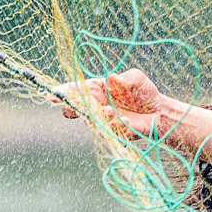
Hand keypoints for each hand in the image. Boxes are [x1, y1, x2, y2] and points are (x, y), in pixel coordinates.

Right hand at [48, 67, 170, 140]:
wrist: (160, 112)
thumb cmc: (144, 92)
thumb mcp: (135, 78)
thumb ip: (122, 79)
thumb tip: (110, 79)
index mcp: (96, 89)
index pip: (74, 90)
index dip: (62, 92)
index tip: (51, 94)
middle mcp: (95, 106)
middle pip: (72, 109)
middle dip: (71, 107)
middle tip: (79, 105)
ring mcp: (102, 121)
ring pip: (89, 121)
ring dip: (97, 116)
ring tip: (110, 110)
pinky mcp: (113, 133)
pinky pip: (107, 132)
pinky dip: (114, 126)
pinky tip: (124, 121)